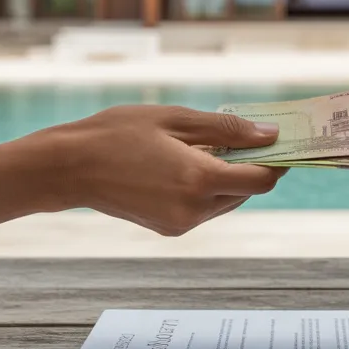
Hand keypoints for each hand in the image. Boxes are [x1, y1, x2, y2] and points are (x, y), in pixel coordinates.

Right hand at [34, 106, 284, 235]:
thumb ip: (227, 129)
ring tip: (201, 146)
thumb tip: (270, 135)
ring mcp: (180, 223)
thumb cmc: (118, 134)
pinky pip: (203, 208)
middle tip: (241, 135)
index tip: (280, 142)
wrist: (68, 167)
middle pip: (245, 191)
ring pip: (225, 201)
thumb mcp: (175, 119)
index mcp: (199, 180)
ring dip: (226, 177)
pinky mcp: (168, 228)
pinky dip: (205, 188)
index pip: (261, 180)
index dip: (276, 162)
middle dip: (249, 166)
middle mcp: (194, 209)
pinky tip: (183, 163)